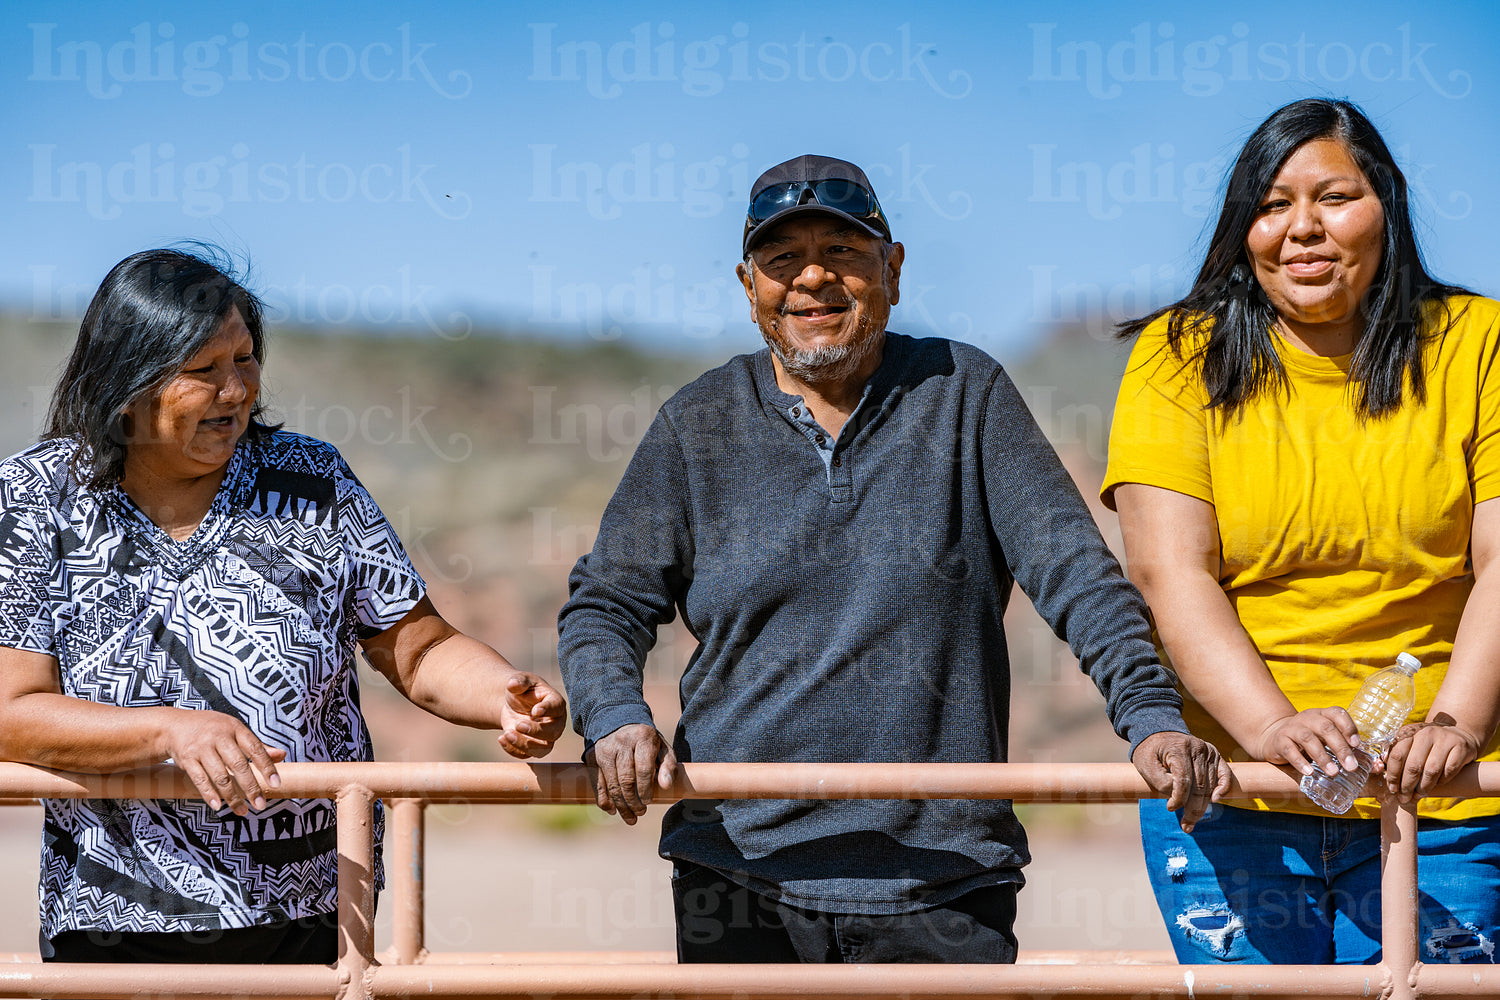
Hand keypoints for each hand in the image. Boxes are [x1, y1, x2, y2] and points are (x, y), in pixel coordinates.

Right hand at [161, 709, 285, 814]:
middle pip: (238, 765)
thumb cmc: (211, 729)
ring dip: (232, 796)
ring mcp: (201, 748)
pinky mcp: (187, 759)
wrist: (174, 725)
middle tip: (261, 805)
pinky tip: (218, 806)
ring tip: (242, 811)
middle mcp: (219, 737)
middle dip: (251, 787)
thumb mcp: (234, 730)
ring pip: (220, 775)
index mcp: (235, 728)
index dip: (267, 767)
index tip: (276, 784)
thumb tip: (282, 755)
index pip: (255, 749)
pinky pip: (200, 779)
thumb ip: (257, 745)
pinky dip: (209, 794)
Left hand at [497, 673, 565, 758]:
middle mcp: (555, 723)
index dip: (548, 710)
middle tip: (518, 725)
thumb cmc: (523, 690)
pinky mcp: (533, 748)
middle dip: (536, 731)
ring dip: (524, 745)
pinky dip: (513, 750)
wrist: (514, 703)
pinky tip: (501, 738)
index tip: (535, 710)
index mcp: (555, 703)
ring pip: (542, 749)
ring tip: (507, 734)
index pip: (557, 708)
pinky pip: (526, 755)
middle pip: (553, 732)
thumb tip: (513, 684)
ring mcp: (545, 738)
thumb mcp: (520, 681)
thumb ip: (518, 681)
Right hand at [585, 723, 677, 825]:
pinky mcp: (592, 758)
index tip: (649, 801)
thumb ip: (668, 766)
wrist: (618, 722)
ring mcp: (604, 750)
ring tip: (630, 817)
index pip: (643, 769)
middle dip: (633, 801)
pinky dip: (604, 800)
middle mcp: (621, 743)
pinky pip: (598, 784)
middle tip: (640, 812)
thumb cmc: (646, 741)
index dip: (646, 789)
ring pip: (611, 785)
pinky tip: (612, 810)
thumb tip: (666, 786)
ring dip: (620, 805)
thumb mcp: (662, 748)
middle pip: (626, 780)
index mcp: (642, 738)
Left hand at [1132, 731, 1230, 832]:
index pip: (1183, 780)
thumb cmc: (1150, 752)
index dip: (1178, 798)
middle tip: (1186, 826)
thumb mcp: (1146, 765)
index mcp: (1178, 748)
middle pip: (1199, 786)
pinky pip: (1224, 774)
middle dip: (1192, 809)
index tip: (1170, 808)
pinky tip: (1216, 800)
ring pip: (1209, 785)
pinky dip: (1223, 788)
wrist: (1159, 734)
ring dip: (1203, 806)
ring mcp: (1208, 751)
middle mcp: (1197, 748)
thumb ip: (1161, 781)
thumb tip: (1178, 797)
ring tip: (1191, 821)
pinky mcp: (1215, 755)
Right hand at [1256, 708, 1361, 777]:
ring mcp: (1292, 728)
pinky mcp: (1279, 740)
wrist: (1275, 738)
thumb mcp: (1327, 741)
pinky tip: (1309, 772)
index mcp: (1323, 715)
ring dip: (1322, 756)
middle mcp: (1308, 718)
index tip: (1357, 745)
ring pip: (1307, 738)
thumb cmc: (1310, 742)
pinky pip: (1289, 749)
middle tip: (1351, 767)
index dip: (1348, 727)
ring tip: (1333, 772)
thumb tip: (1378, 768)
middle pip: (1325, 727)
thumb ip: (1349, 751)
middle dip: (1340, 747)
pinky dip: (1300, 761)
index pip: (1337, 713)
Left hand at [1382, 721, 1480, 802]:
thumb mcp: (1411, 743)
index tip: (1392, 789)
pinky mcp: (1461, 748)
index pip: (1397, 755)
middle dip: (1407, 785)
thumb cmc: (1428, 744)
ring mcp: (1445, 739)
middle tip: (1404, 798)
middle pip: (1413, 765)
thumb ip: (1396, 754)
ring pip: (1431, 770)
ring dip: (1423, 787)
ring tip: (1418, 796)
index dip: (1393, 774)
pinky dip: (1442, 781)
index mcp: (1410, 732)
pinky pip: (1449, 770)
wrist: (1459, 734)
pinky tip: (1437, 785)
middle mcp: (1427, 733)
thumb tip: (1379, 768)